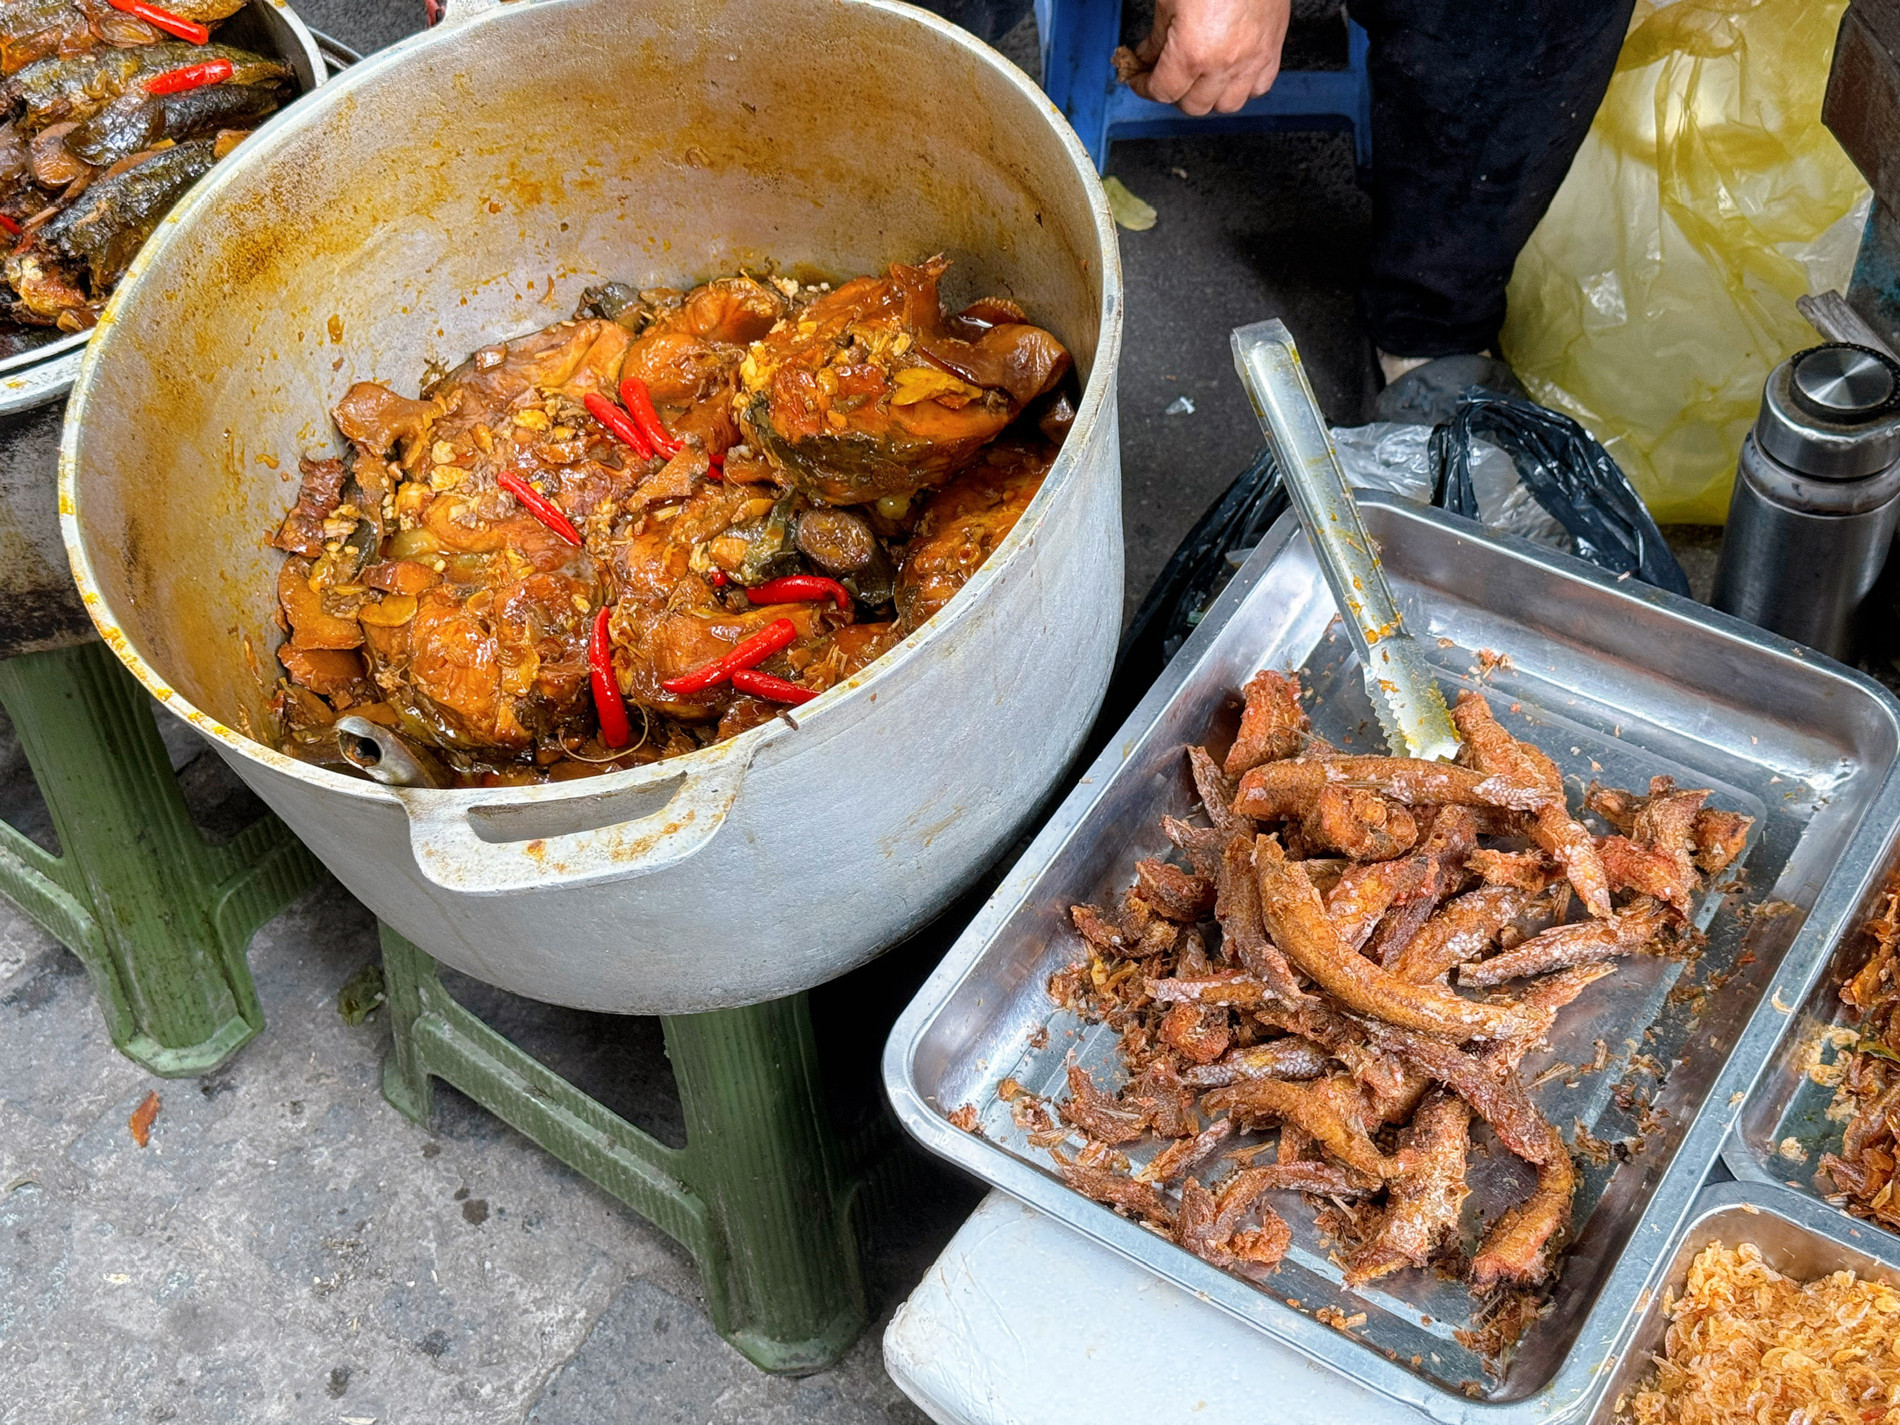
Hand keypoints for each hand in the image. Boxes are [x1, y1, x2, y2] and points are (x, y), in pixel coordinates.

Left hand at [1127, 0, 1290, 115]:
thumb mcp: (1168, 1)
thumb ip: (1156, 38)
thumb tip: (1148, 58)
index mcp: (1193, 52)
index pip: (1162, 91)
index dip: (1144, 87)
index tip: (1139, 80)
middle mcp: (1224, 63)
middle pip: (1194, 105)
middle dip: (1175, 93)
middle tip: (1166, 74)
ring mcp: (1252, 59)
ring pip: (1227, 105)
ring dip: (1209, 96)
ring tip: (1198, 77)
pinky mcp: (1272, 50)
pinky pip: (1258, 87)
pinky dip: (1242, 86)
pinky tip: (1229, 71)